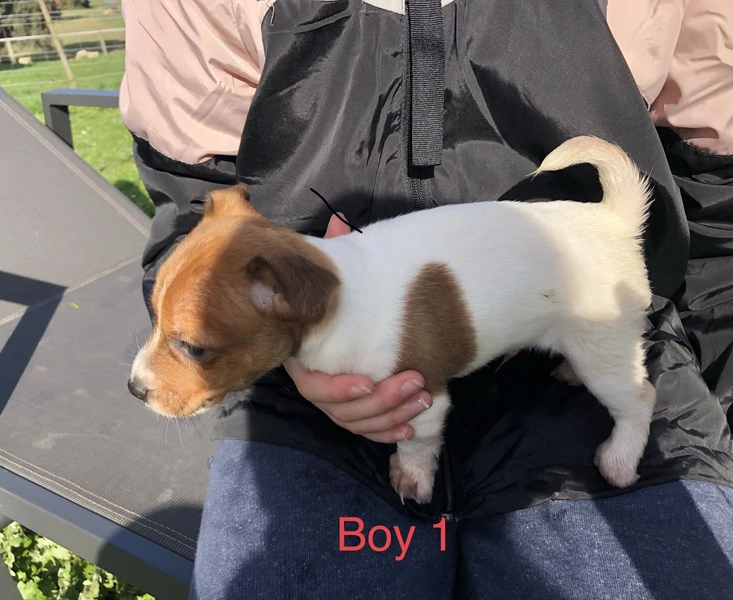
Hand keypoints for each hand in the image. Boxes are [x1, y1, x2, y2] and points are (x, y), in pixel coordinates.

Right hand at [282, 214, 431, 443]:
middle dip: (381, 400)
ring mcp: (338, 401)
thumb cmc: (346, 292)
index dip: (338, 388)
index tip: (367, 379)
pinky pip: (369, 431)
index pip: (313, 386)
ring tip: (424, 396)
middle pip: (341, 410)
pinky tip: (412, 426)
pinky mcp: (358, 410)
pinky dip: (388, 431)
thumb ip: (338, 252)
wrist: (354, 310)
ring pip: (358, 423)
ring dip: (392, 414)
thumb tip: (340, 224)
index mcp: (308, 355)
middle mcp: (318, 382)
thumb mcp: (342, 270)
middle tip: (416, 382)